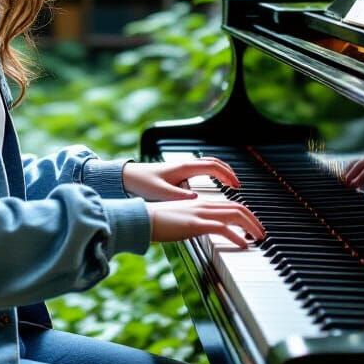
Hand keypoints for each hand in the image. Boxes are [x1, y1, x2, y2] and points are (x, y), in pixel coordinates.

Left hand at [122, 157, 240, 201]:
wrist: (125, 177)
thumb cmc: (141, 183)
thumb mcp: (161, 192)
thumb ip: (180, 197)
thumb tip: (198, 201)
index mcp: (183, 168)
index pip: (213, 166)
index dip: (227, 175)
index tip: (236, 186)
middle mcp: (184, 165)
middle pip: (213, 163)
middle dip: (228, 172)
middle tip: (238, 186)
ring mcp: (180, 168)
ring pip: (207, 165)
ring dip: (220, 172)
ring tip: (229, 185)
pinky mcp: (176, 173)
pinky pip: (199, 170)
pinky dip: (210, 175)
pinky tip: (210, 187)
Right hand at [147, 199, 264, 247]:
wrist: (142, 218)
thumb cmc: (158, 221)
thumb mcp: (180, 220)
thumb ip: (193, 223)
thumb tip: (201, 232)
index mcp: (200, 203)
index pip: (229, 205)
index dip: (245, 214)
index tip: (252, 226)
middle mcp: (203, 205)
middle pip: (238, 207)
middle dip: (254, 220)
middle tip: (262, 232)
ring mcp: (200, 213)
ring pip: (235, 214)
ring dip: (251, 226)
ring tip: (259, 238)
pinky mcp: (196, 224)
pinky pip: (223, 228)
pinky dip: (236, 236)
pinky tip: (243, 245)